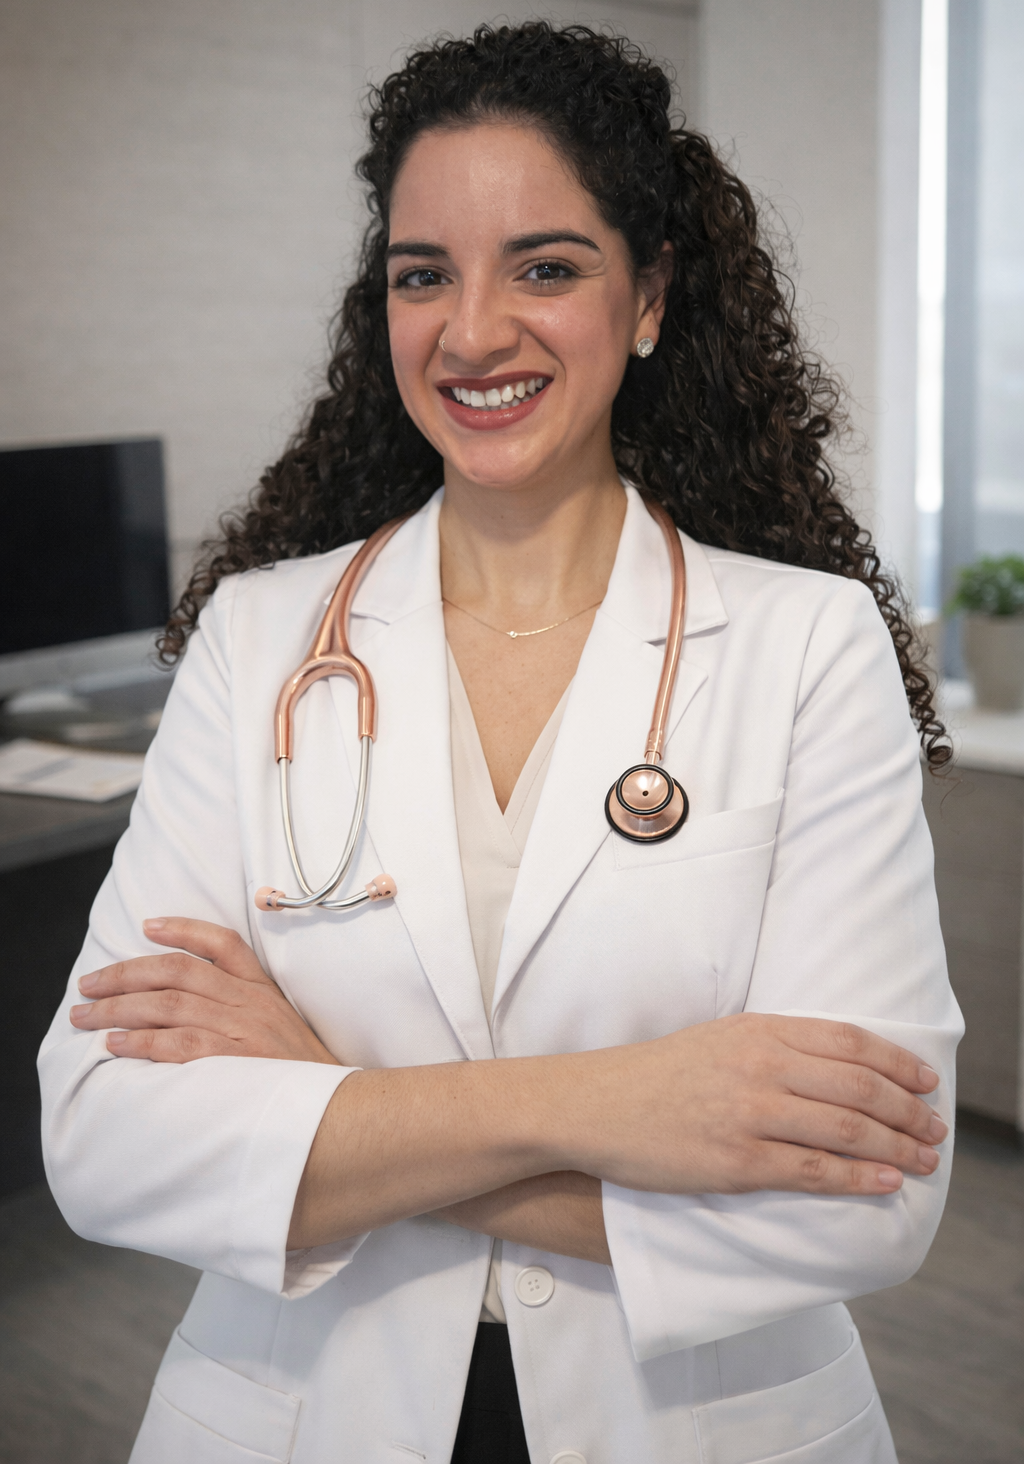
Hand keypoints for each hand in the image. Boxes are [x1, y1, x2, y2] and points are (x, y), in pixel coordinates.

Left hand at [70, 917, 338, 1065]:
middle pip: (177, 971)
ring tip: (85, 1015)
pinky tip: (113, 1043)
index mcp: (264, 990)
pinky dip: (140, 1041)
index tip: (147, 925)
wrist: (341, 1111)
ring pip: (168, 1004)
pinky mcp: (234, 1061)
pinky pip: (176, 1044)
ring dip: (118, 1007)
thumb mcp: (285, 1028)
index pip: (223, 943)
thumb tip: (195, 1007)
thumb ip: (249, 1010)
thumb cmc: (305, 1076)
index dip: (182, 929)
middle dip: (125, 974)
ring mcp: (242, 1030)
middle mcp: (250, 1002)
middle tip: (87, 984)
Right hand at [558, 1013, 946, 1196]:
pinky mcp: (736, 1161)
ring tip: (923, 1160)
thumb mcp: (718, 1037)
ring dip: (896, 1146)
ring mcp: (749, 1114)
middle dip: (909, 1110)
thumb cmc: (656, 1074)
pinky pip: (812, 1171)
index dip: (898, 1063)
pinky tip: (884, 1182)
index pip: (849, 1042)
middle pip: (859, 1087)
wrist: (594, 1105)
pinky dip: (858, 1177)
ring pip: (846, 1130)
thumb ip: (774, 1044)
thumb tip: (838, 1066)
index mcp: (758, 1029)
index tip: (928, 1082)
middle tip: (936, 1129)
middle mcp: (759, 1066)